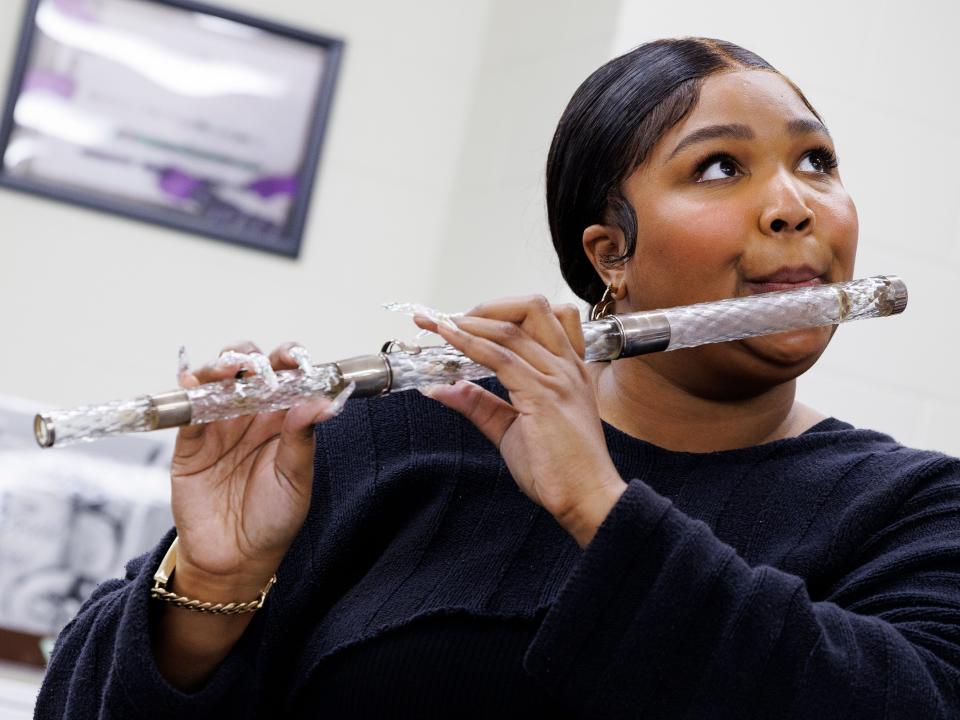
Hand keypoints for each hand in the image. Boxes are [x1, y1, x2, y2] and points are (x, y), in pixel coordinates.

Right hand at [170, 341, 348, 596]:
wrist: (235, 559)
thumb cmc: (274, 519)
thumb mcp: (296, 479)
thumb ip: (302, 438)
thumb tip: (318, 401)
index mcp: (283, 419)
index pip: (287, 377)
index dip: (288, 360)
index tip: (293, 358)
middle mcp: (251, 416)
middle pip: (247, 370)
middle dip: (249, 357)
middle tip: (256, 367)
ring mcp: (219, 426)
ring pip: (215, 382)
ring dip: (219, 367)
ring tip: (226, 371)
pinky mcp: (190, 443)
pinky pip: (187, 411)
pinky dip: (188, 393)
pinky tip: (192, 382)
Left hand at [415, 297, 625, 546]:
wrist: (586, 498)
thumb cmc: (561, 470)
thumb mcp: (511, 430)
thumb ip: (481, 405)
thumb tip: (445, 388)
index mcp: (568, 369)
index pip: (542, 318)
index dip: (499, 310)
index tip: (462, 318)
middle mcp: (567, 366)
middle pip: (532, 307)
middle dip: (487, 306)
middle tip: (454, 320)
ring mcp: (558, 378)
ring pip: (511, 329)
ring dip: (469, 323)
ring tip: (441, 325)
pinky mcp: (543, 395)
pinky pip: (501, 358)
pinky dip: (470, 344)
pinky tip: (450, 341)